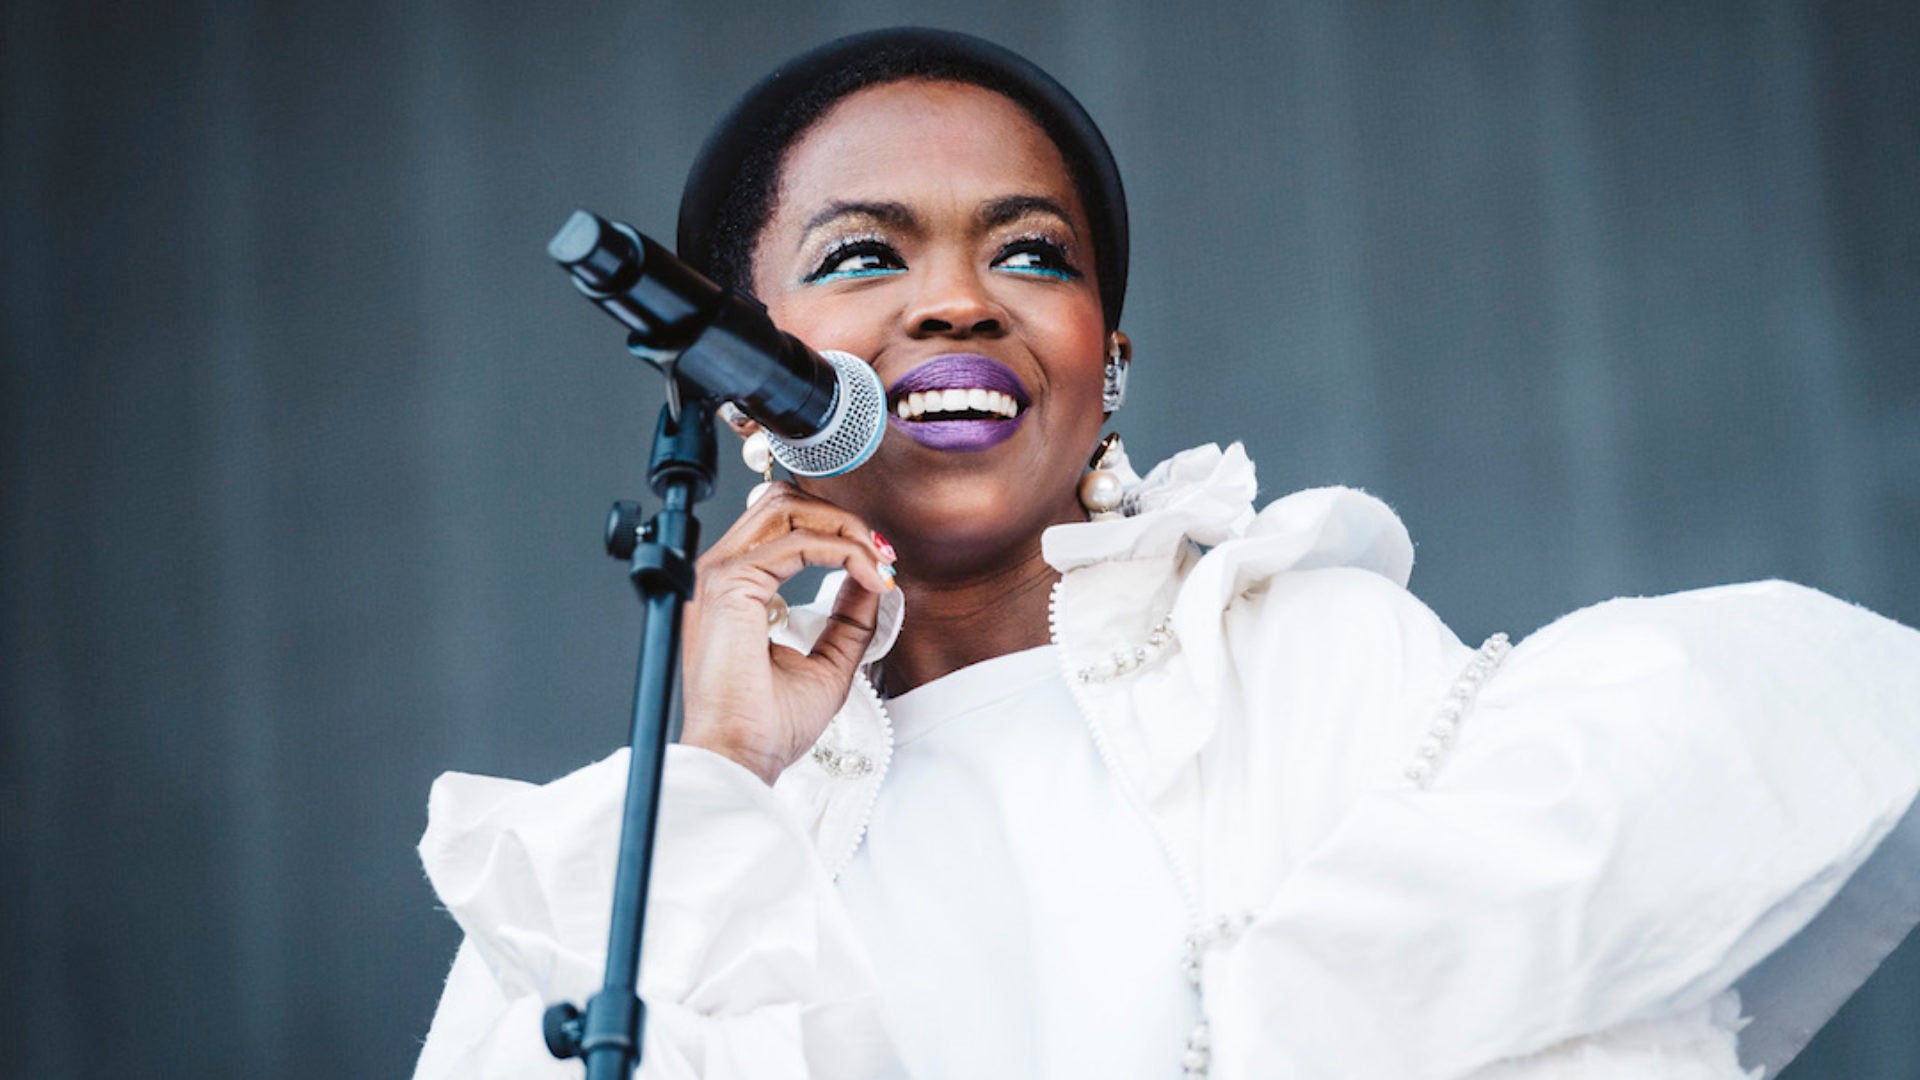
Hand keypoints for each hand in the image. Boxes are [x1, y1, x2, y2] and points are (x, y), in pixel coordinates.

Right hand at [680, 482, 895, 784]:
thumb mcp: (827, 661)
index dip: (838, 532)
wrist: (741, 757)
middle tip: (883, 556)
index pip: (783, 523)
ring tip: (879, 564)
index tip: (880, 567)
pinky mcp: (731, 584)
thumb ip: (847, 617)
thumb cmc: (768, 724)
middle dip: (843, 520)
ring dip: (845, 529)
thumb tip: (872, 578)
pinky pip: (798, 543)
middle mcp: (722, 572)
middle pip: (784, 502)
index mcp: (736, 587)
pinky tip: (870, 578)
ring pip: (788, 508)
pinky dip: (844, 553)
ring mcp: (721, 574)